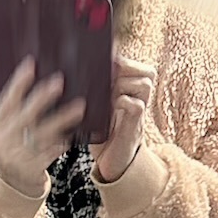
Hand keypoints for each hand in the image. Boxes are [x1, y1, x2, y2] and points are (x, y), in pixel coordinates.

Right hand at [0, 56, 85, 197]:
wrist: (6, 184)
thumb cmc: (8, 148)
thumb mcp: (0, 130)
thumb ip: (11, 112)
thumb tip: (29, 77)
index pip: (6, 101)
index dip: (18, 83)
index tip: (31, 65)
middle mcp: (2, 140)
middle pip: (25, 116)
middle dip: (42, 98)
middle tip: (58, 82)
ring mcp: (15, 156)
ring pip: (41, 134)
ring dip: (62, 120)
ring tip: (79, 107)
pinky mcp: (29, 170)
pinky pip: (47, 155)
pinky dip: (59, 146)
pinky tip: (70, 137)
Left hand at [90, 48, 156, 182]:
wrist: (110, 164)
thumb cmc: (101, 134)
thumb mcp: (98, 108)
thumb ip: (94, 91)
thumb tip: (70, 71)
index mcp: (132, 92)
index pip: (139, 67)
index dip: (126, 58)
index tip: (107, 53)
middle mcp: (140, 100)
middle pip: (147, 73)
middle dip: (127, 66)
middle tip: (107, 68)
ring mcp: (140, 113)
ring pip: (144, 85)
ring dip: (124, 81)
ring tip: (107, 84)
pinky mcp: (135, 128)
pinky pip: (136, 107)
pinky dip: (122, 101)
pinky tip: (109, 103)